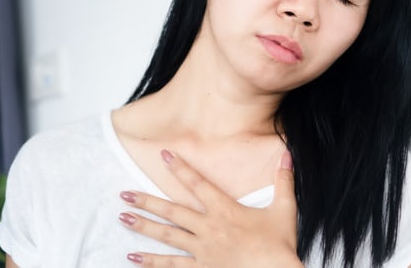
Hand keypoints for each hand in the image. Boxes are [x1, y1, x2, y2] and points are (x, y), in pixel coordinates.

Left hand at [118, 150, 302, 267]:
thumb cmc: (280, 244)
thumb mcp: (284, 209)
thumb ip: (284, 180)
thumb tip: (288, 153)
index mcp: (225, 210)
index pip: (198, 184)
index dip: (181, 168)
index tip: (164, 155)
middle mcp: (209, 227)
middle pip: (172, 211)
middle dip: (147, 201)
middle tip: (124, 195)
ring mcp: (202, 250)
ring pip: (167, 236)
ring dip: (144, 226)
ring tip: (122, 219)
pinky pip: (172, 266)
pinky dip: (151, 262)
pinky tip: (133, 259)